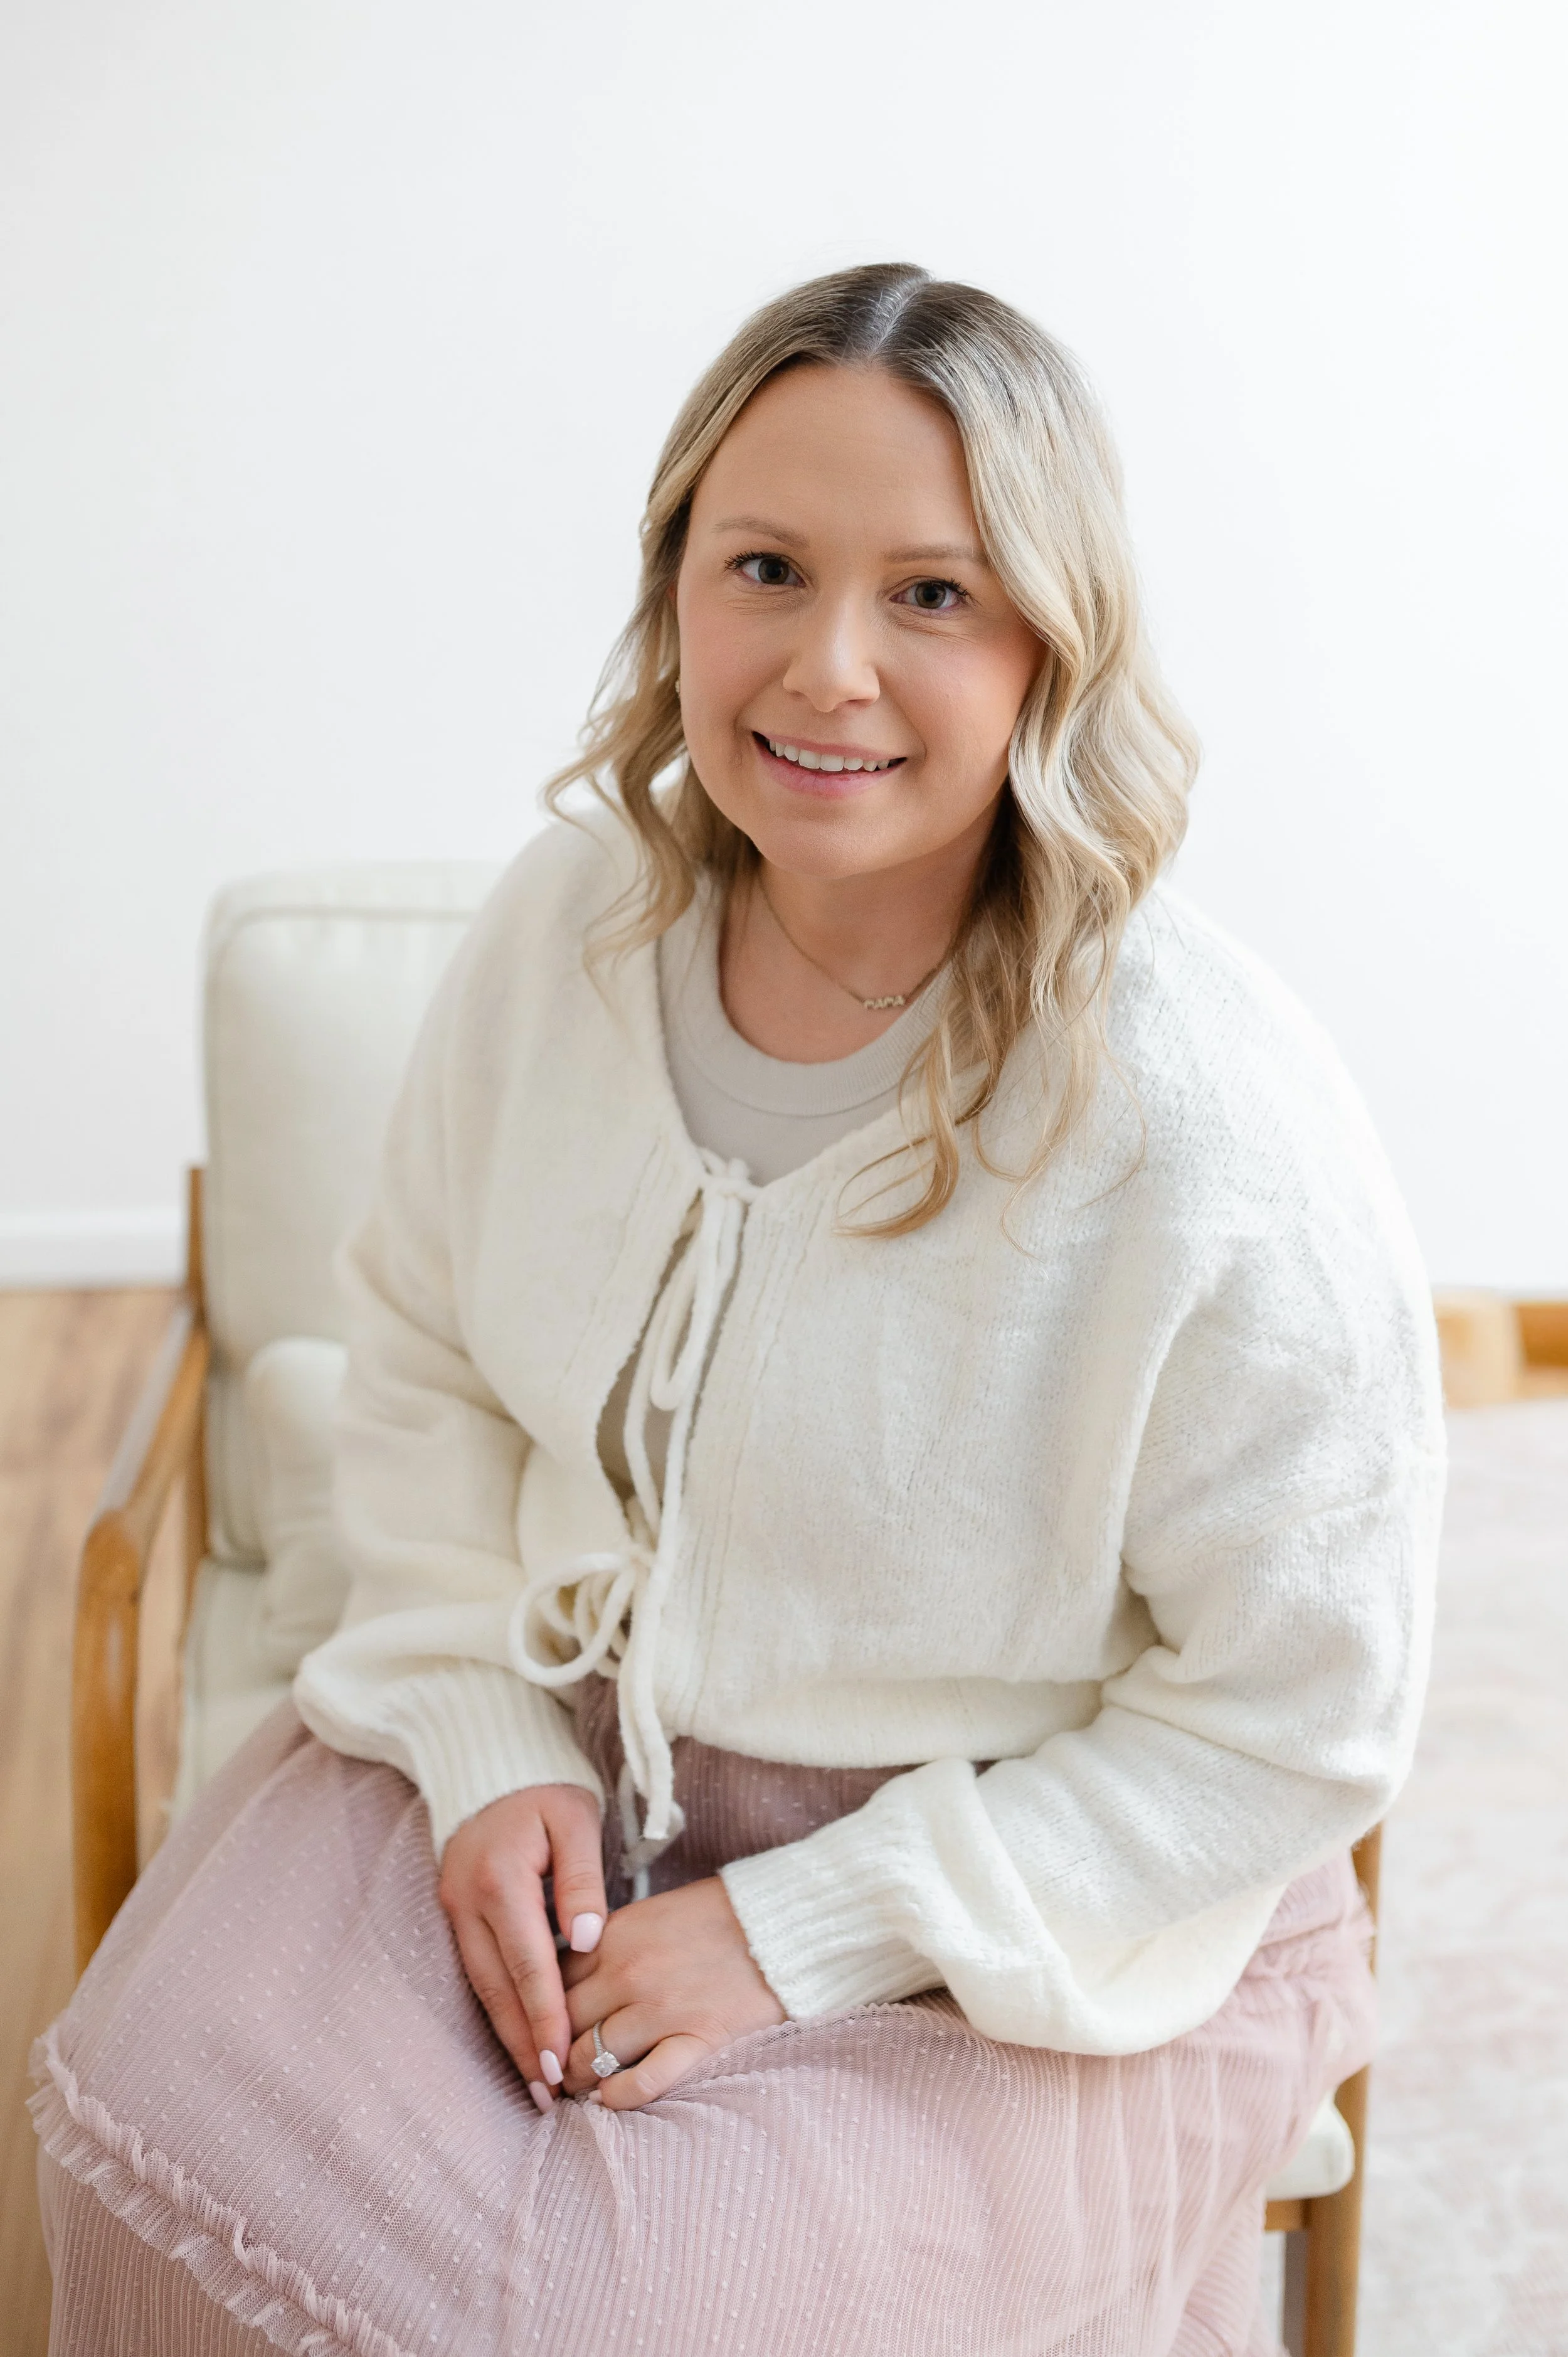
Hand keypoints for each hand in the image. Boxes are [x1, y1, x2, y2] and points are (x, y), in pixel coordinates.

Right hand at [438, 1783, 606, 2113]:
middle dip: (523, 2043)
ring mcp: (454, 1908)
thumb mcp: (574, 1819)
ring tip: (534, 2082)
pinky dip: (497, 2006)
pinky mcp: (454, 1911)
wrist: (492, 1759)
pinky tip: (516, 2036)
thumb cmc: (544, 1789)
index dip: (545, 2015)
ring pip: (481, 1986)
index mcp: (500, 1879)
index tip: (561, 2061)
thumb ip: (581, 1879)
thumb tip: (587, 1942)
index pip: (527, 1962)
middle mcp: (467, 1900)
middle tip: (549, 2095)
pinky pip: (476, 1969)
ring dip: (507, 2035)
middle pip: (496, 1987)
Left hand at [560, 1874, 784, 2109]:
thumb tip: (568, 1981)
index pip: (552, 1981)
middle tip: (549, 2068)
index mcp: (614, 1936)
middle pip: (562, 2023)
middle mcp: (628, 1973)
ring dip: (575, 2079)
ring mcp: (661, 2009)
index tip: (542, 2028)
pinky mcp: (696, 2040)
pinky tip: (609, 2100)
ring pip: (589, 2057)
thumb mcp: (650, 1915)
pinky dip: (616, 2098)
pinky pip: (640, 2083)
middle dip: (550, 2050)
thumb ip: (608, 1946)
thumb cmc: (717, 1917)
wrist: (783, 1923)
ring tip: (574, 2089)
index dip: (541, 2010)